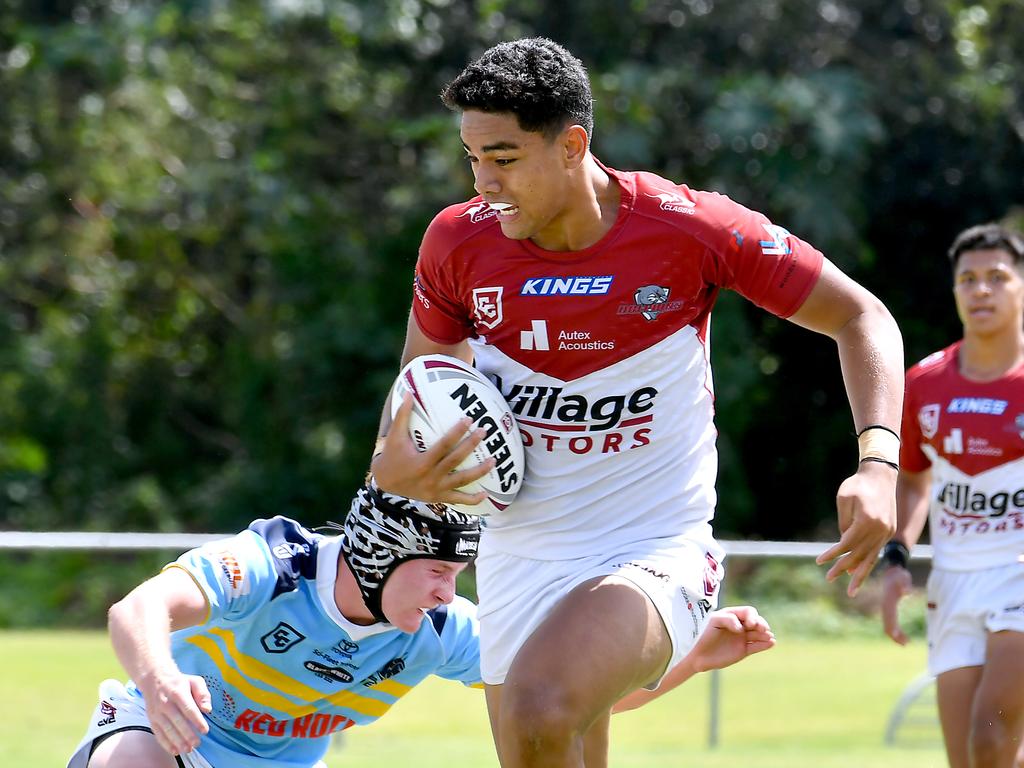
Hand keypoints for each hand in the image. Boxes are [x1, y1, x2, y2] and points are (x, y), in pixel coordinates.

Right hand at [137, 670, 210, 755]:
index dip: (197, 721)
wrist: (155, 679)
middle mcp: (165, 703)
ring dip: (177, 742)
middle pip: (177, 721)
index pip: (188, 709)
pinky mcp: (152, 719)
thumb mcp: (194, 681)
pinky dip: (166, 744)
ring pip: (167, 730)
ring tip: (188, 749)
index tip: (205, 730)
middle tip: (197, 743)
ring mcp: (157, 712)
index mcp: (178, 692)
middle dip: (188, 734)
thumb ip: (203, 694)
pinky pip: (158, 734)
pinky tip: (175, 750)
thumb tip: (207, 709)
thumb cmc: (179, 682)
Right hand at [371, 393, 493, 504]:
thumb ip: (402, 415)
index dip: (457, 433)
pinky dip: (472, 499)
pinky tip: (485, 495)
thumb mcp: (395, 436)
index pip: (443, 445)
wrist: (385, 482)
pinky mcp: (438, 498)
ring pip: (461, 481)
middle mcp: (430, 477)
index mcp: (421, 462)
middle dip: (471, 446)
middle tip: (484, 432)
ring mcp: (435, 489)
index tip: (469, 420)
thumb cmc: (392, 455)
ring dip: (479, 472)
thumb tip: (408, 393)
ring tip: (493, 460)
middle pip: (455, 461)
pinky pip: (458, 500)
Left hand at [690, 606, 776, 672]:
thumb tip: (741, 628)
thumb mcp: (713, 621)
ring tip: (768, 636)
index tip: (749, 624)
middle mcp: (739, 625)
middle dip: (761, 624)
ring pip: (758, 635)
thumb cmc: (702, 633)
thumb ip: (727, 619)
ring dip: (765, 634)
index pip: (748, 612)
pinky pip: (756, 647)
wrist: (696, 653)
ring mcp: (742, 638)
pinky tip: (771, 643)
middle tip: (763, 629)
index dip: (752, 616)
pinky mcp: (743, 651)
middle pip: (756, 622)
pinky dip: (764, 645)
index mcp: (732, 615)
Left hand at [816, 460, 896, 596]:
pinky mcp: (889, 531)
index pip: (847, 544)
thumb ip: (843, 522)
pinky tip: (859, 573)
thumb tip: (843, 544)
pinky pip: (876, 551)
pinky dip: (868, 563)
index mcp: (868, 520)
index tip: (820, 561)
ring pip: (871, 557)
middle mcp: (880, 529)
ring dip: (859, 574)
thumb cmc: (857, 484)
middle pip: (859, 554)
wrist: (881, 475)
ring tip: (851, 590)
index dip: (833, 554)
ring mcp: (887, 532)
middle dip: (843, 568)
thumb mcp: (843, 499)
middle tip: (829, 578)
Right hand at [881, 565, 912, 644]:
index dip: (892, 626)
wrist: (892, 571)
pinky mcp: (890, 609)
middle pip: (886, 624)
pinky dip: (896, 631)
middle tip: (906, 644)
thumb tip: (908, 591)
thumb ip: (905, 584)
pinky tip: (903, 636)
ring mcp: (886, 608)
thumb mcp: (902, 577)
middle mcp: (885, 606)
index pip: (888, 616)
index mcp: (887, 601)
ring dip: (895, 635)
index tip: (897, 635)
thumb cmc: (899, 575)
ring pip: (887, 625)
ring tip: (906, 642)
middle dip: (894, 635)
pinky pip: (890, 623)